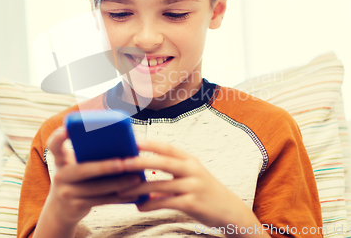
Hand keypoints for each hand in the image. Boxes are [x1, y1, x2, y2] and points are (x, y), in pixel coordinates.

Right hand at [44, 127, 141, 225]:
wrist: (61, 209)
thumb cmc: (76, 179)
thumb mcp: (75, 165)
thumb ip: (88, 154)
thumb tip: (123, 143)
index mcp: (61, 160)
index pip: (54, 145)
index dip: (58, 137)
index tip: (67, 129)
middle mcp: (60, 175)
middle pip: (82, 170)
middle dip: (104, 167)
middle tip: (123, 163)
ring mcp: (66, 192)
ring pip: (96, 188)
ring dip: (118, 184)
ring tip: (136, 179)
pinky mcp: (76, 206)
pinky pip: (101, 201)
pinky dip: (118, 198)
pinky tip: (133, 195)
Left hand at [117, 139, 252, 229]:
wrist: (229, 210)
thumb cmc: (204, 190)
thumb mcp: (190, 175)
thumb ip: (170, 170)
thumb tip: (141, 170)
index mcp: (189, 159)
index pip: (166, 147)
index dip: (148, 143)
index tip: (130, 140)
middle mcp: (192, 169)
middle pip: (162, 161)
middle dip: (140, 161)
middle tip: (121, 162)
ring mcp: (193, 186)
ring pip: (160, 185)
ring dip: (139, 188)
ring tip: (121, 190)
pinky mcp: (192, 203)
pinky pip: (166, 203)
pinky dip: (151, 204)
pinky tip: (139, 207)